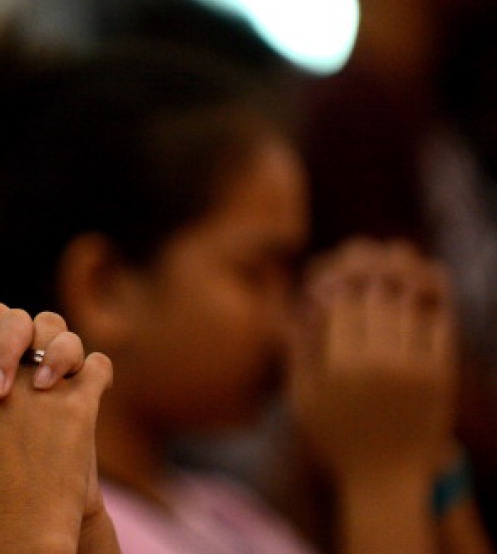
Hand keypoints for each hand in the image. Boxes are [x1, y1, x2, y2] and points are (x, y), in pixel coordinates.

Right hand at [290, 238, 455, 479]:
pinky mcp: (441, 377)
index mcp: (339, 368)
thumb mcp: (301, 402)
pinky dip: (432, 301)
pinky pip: (438, 326)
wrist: (386, 482)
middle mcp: (377, 364)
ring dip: (401, 277)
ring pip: (408, 305)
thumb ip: (296, 355)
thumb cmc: (334, 441)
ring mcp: (413, 369)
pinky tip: (426, 286)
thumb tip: (294, 309)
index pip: (340, 304)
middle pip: (374, 298)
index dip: (337, 282)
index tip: (335, 272)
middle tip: (367, 252)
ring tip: (395, 258)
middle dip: (368, 271)